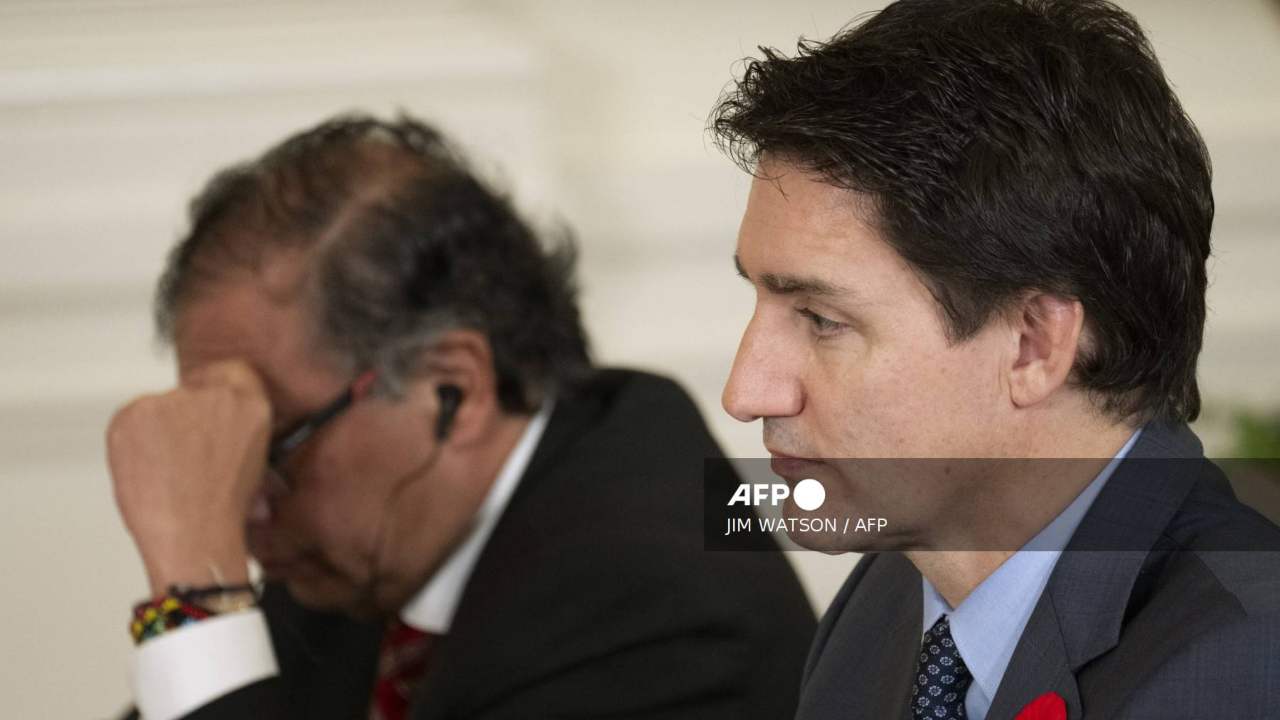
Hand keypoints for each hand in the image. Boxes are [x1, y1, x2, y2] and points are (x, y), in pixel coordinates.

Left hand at [107, 359, 271, 594]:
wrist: (194, 535)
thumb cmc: (224, 513)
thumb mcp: (256, 466)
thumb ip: (238, 434)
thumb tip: (219, 432)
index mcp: (250, 404)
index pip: (231, 373)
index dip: (214, 394)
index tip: (205, 412)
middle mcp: (213, 394)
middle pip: (190, 392)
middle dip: (183, 421)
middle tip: (184, 456)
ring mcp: (171, 401)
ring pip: (158, 409)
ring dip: (157, 434)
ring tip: (167, 473)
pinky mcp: (134, 412)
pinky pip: (130, 421)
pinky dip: (132, 444)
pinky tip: (147, 471)